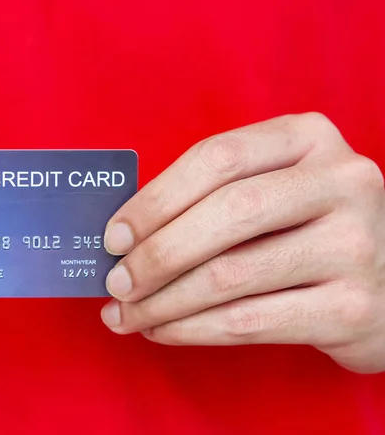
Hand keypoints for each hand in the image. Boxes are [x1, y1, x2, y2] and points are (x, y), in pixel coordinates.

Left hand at [101, 113, 384, 373]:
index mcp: (308, 138)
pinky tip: (162, 330)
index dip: (155, 199)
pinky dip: (191, 329)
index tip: (114, 236)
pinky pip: (249, 322)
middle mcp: (341, 181)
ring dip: (163, 301)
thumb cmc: (307, 224)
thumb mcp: (275, 185)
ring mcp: (354, 244)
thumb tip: (127, 235)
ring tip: (127, 314)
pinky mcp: (353, 308)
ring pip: (230, 275)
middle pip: (225, 214)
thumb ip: (214, 195)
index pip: (217, 159)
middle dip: (156, 254)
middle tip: (115, 283)